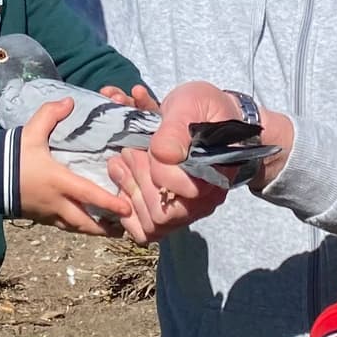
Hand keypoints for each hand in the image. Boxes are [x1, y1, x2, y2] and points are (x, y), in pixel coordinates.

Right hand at [15, 97, 133, 236]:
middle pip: (85, 222)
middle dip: (106, 228)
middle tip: (125, 228)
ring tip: (111, 231)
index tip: (128, 210)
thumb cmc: (11, 156)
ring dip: (93, 230)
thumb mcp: (31, 132)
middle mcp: (56, 202)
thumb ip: (50, 115)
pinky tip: (84, 223)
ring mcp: (47, 213)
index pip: (90, 195)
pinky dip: (77, 227)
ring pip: (75, 228)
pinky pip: (62, 226)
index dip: (110, 204)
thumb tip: (70, 101)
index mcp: (58, 182)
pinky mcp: (39, 217)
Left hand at [104, 77, 262, 242]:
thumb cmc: (201, 109)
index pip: (186, 192)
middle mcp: (205, 200)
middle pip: (163, 213)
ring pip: (151, 224)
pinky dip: (127, 210)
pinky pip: (145, 231)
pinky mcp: (169, 213)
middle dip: (138, 179)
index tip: (150, 146)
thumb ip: (175, 130)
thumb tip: (162, 156)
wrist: (205, 115)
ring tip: (119, 162)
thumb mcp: (190, 105)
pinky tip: (122, 184)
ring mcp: (187, 210)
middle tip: (127, 151)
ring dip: (128, 190)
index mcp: (217, 175)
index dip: (159, 170)